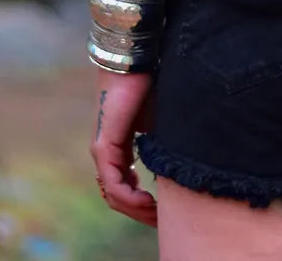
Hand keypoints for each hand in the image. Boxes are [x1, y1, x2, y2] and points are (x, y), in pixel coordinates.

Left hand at [90, 69, 156, 227]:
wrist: (134, 60)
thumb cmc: (149, 83)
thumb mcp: (160, 120)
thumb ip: (161, 142)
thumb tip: (179, 162)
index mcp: (118, 147)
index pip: (124, 186)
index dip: (142, 203)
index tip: (162, 211)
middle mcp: (106, 153)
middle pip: (117, 197)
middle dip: (140, 213)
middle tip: (160, 221)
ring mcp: (103, 151)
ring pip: (114, 195)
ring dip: (136, 210)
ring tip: (156, 216)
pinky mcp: (105, 146)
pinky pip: (113, 184)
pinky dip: (130, 198)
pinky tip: (147, 201)